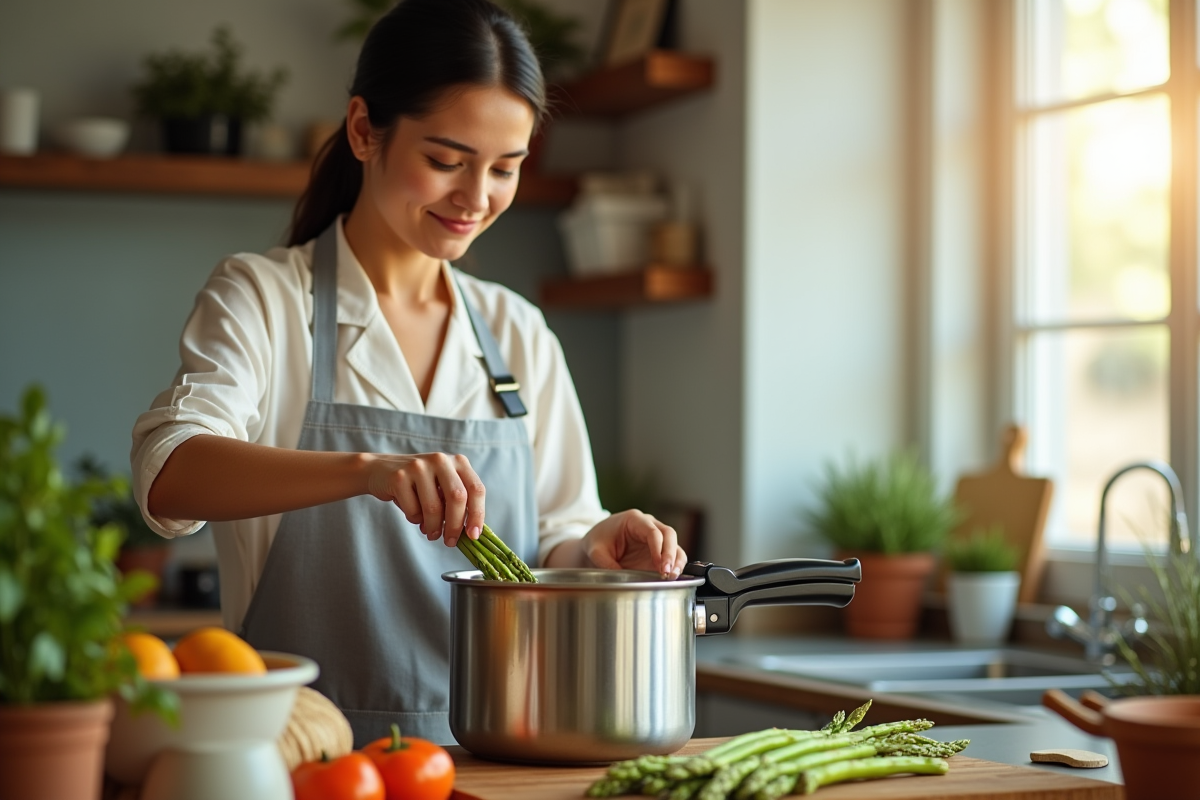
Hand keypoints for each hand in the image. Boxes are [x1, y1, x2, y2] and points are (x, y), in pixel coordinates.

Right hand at [363, 452, 484, 546]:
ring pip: (434, 507)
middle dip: (455, 525)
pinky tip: (414, 515)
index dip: (477, 515)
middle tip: (450, 542)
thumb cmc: (419, 484)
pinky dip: (415, 520)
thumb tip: (471, 532)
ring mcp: (419, 467)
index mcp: (458, 462)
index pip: (476, 489)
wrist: (380, 471)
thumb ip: (458, 502)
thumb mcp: (442, 486)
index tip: (473, 535)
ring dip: (434, 528)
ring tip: (432, 533)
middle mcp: (441, 460)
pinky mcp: (400, 477)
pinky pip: (413, 510)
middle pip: (457, 498)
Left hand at [581, 510, 687, 578]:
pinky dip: (676, 566)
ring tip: (673, 577)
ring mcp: (655, 538)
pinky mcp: (658, 551)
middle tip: (667, 572)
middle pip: (668, 534)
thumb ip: (607, 563)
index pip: (652, 531)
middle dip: (670, 554)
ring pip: (675, 545)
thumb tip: (623, 579)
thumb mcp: (596, 552)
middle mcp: (648, 525)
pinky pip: (673, 556)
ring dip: (677, 561)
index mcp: (633, 520)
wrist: (597, 543)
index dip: (658, 548)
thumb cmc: (598, 542)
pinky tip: (673, 578)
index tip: (659, 565)